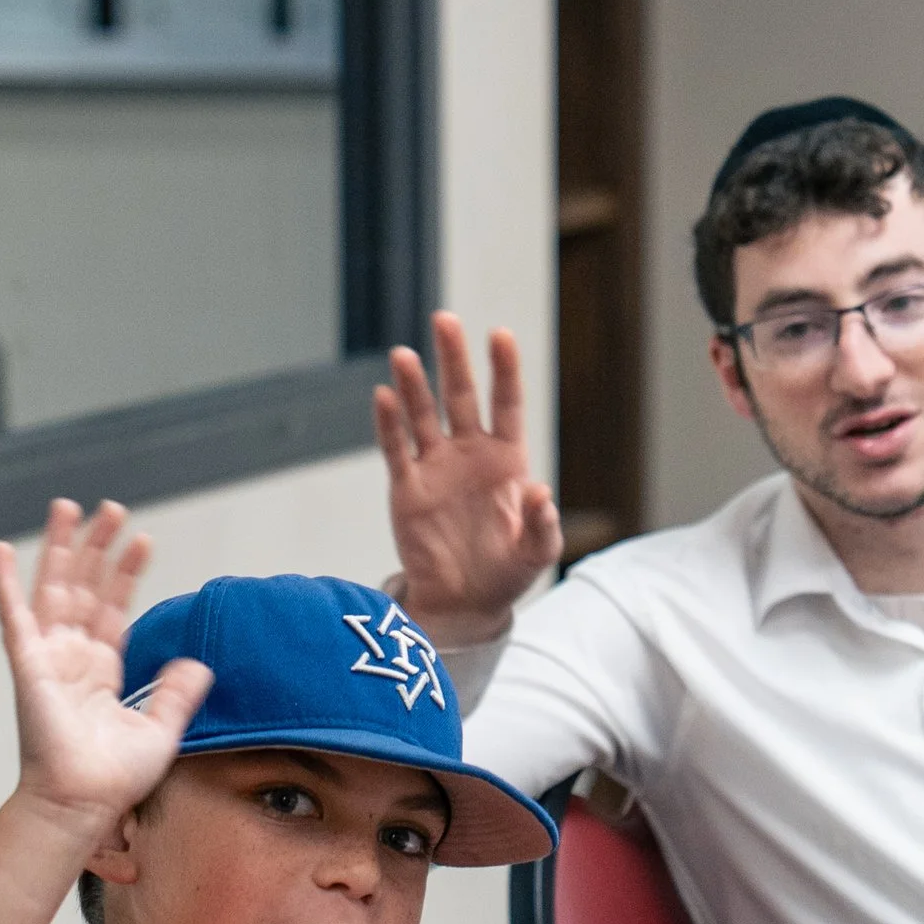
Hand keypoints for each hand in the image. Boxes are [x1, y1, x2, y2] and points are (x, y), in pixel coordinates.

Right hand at [0, 499, 211, 832]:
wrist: (85, 803)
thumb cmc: (113, 778)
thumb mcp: (160, 729)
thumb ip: (177, 694)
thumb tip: (197, 663)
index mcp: (101, 669)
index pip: (114, 607)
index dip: (126, 573)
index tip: (143, 540)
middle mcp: (72, 657)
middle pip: (84, 587)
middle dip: (96, 547)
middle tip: (110, 508)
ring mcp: (47, 657)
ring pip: (54, 588)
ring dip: (60, 547)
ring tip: (68, 507)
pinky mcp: (28, 664)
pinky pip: (13, 616)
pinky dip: (4, 582)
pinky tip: (0, 549)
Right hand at [374, 312, 560, 644]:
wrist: (464, 603)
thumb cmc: (506, 574)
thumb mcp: (536, 553)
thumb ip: (541, 525)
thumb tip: (540, 493)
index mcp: (506, 459)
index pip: (505, 403)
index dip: (503, 369)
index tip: (499, 335)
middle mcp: (469, 454)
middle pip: (460, 395)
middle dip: (453, 358)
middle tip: (444, 320)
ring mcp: (436, 467)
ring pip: (422, 415)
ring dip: (413, 385)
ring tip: (404, 355)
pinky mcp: (407, 487)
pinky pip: (396, 449)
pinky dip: (389, 424)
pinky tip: (383, 396)